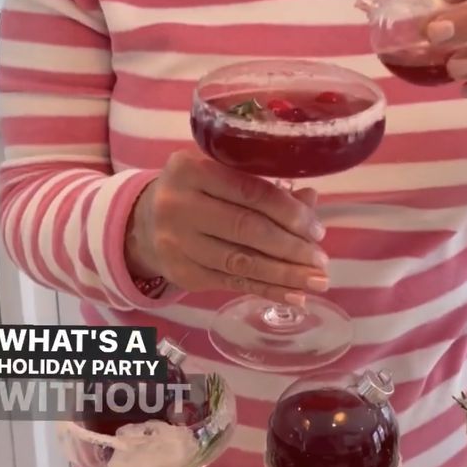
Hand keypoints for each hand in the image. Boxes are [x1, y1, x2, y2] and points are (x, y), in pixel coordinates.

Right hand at [125, 151, 328, 304]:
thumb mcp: (221, 177)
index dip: (288, 212)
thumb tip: (310, 200)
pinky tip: (294, 295)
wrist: (145, 222)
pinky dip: (267, 291)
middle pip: (246, 230)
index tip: (316, 229)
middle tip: (321, 259)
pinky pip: (233, 284)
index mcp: (191, 171)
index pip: (250, 192)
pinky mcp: (183, 273)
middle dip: (291, 247)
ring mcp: (178, 243)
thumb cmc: (196, 193)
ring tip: (317, 281)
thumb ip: (264, 187)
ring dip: (285, 275)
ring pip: (241, 262)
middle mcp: (179, 206)